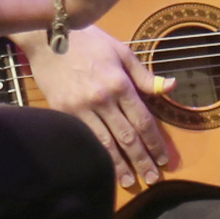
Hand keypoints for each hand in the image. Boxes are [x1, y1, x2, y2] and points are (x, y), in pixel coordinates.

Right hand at [26, 20, 180, 190]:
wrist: (48, 37)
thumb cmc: (88, 41)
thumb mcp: (121, 51)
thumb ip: (145, 75)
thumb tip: (171, 87)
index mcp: (120, 84)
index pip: (143, 121)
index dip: (155, 143)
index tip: (163, 159)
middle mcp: (103, 99)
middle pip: (127, 137)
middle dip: (142, 160)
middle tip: (153, 179)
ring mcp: (81, 108)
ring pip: (105, 143)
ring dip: (120, 165)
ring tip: (131, 181)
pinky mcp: (63, 112)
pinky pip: (84, 138)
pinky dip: (96, 155)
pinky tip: (103, 168)